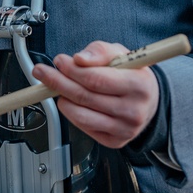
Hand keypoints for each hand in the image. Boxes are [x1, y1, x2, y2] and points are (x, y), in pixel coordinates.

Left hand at [31, 40, 158, 148]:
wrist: (148, 101)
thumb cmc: (132, 74)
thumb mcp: (120, 53)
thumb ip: (99, 51)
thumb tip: (80, 58)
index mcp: (139, 85)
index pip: (96, 79)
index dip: (72, 70)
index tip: (59, 61)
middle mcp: (134, 110)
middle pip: (84, 97)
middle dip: (58, 82)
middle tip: (44, 72)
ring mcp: (124, 129)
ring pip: (81, 115)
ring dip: (62, 99)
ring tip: (57, 87)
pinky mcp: (114, 141)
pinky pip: (84, 126)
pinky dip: (71, 112)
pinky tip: (71, 101)